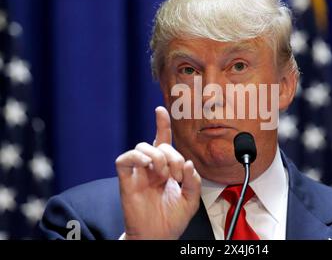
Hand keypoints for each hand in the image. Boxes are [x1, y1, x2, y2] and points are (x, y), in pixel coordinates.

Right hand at [115, 106, 200, 238]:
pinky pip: (124, 159)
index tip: (161, 109)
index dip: (161, 124)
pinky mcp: (127, 181)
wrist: (159, 236)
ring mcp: (139, 173)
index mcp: (166, 168)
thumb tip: (188, 162)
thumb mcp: (192, 199)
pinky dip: (136, 156)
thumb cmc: (173, 219)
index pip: (162, 140)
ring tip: (164, 175)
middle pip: (158, 144)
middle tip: (177, 175)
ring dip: (158, 157)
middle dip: (172, 155)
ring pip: (141, 146)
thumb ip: (193, 180)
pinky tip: (147, 165)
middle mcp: (152, 167)